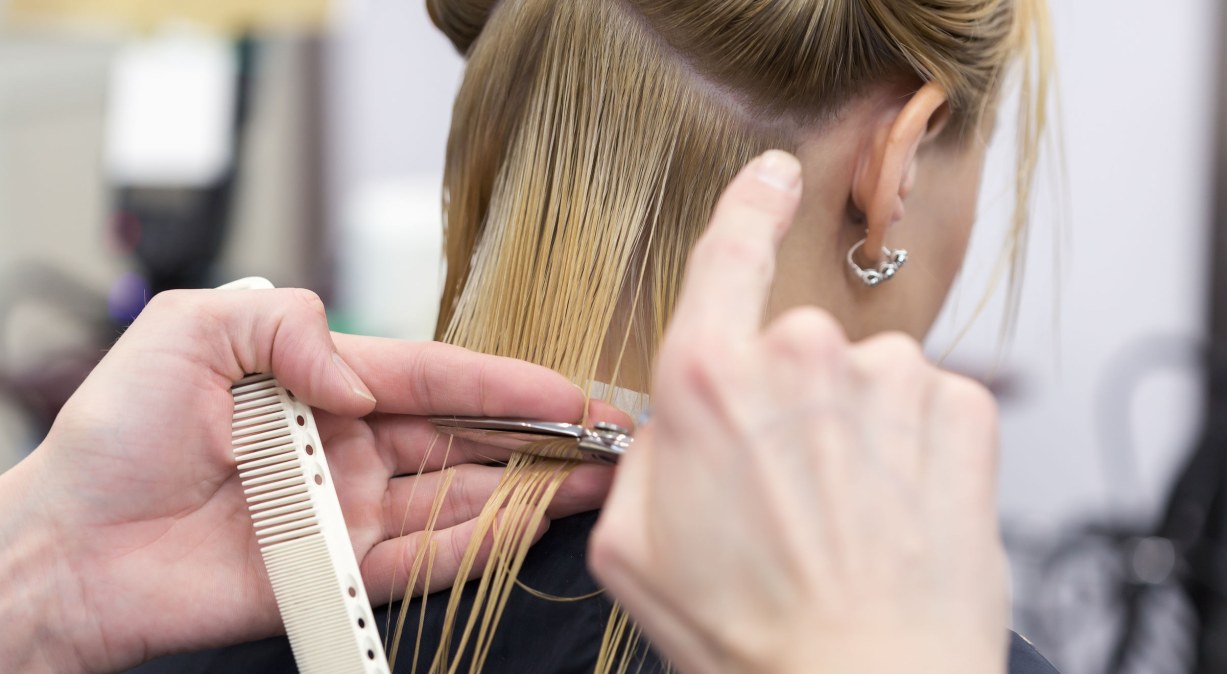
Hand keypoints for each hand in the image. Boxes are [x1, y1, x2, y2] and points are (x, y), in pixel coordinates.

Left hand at [0, 288, 616, 673]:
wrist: (68, 546)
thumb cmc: (115, 435)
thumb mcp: (191, 329)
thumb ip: (290, 323)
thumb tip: (362, 376)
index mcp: (327, 385)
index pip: (439, 378)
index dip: (508, 381)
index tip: (569, 388)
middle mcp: (352, 449)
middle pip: (468, 440)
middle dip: (540, 438)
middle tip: (607, 440)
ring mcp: (349, 515)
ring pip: (459, 501)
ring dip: (526, 493)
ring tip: (591, 484)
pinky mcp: (337, 575)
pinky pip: (420, 563)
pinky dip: (473, 549)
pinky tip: (523, 529)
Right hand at [590, 151, 1007, 673]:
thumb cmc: (747, 630)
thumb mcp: (632, 546)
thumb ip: (642, 456)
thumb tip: (669, 428)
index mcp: (710, 379)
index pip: (727, 251)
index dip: (748, 206)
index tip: (770, 182)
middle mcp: (803, 355)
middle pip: (794, 345)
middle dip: (788, 404)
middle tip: (786, 496)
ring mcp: (891, 378)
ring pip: (864, 380)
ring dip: (855, 431)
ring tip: (845, 520)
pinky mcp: (962, 409)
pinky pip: (927, 405)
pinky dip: (913, 448)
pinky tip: (895, 513)